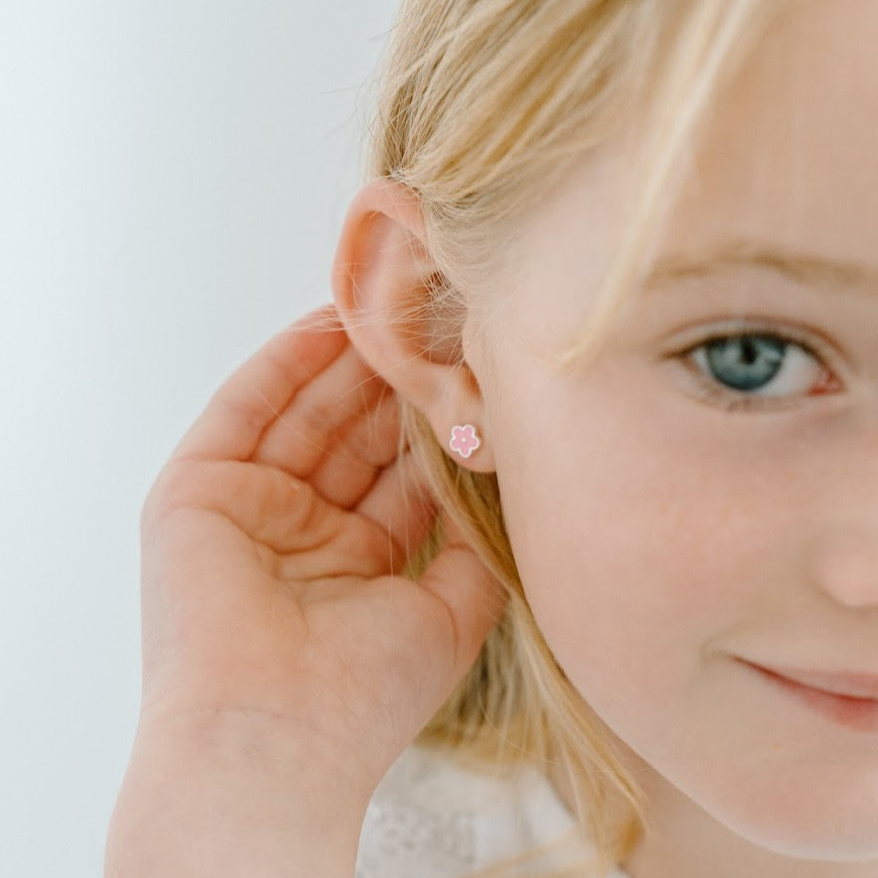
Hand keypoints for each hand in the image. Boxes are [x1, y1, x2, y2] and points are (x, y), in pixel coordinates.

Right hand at [136, 304, 504, 793]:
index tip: (467, 376)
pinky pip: (244, 409)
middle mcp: (301, 533)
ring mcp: (248, 508)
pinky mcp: (195, 490)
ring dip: (345, 362)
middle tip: (431, 328)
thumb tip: (502, 489)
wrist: (274, 735)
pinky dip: (284, 363)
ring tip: (390, 310)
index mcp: (355, 566)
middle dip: (391, 383)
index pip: (398, 477)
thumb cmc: (366, 692)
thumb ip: (477, 551)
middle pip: (352, 436)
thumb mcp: (447, 613)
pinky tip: (330, 321)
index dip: (430, 427)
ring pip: (302, 413)